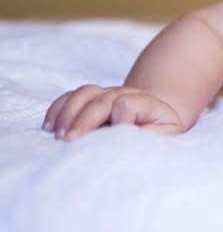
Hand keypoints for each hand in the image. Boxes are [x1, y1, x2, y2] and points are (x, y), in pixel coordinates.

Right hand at [42, 85, 183, 140]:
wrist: (156, 122)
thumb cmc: (157, 137)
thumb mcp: (162, 138)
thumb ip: (147, 134)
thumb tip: (121, 132)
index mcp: (148, 105)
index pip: (127, 103)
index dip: (118, 120)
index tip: (112, 139)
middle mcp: (127, 95)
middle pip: (102, 99)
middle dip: (83, 120)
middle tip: (68, 141)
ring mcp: (109, 94)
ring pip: (85, 93)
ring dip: (68, 113)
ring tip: (57, 135)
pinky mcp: (93, 98)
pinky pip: (71, 96)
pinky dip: (58, 108)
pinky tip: (49, 126)